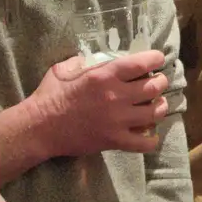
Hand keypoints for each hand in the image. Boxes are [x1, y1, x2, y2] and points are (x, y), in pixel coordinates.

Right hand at [22, 51, 169, 157]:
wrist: (40, 127)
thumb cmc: (49, 95)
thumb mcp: (65, 68)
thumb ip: (85, 61)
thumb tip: (100, 59)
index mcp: (104, 76)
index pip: (141, 63)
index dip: (155, 59)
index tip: (158, 60)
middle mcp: (115, 96)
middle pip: (153, 87)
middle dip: (160, 82)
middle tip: (158, 82)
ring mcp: (117, 120)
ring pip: (154, 113)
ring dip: (160, 106)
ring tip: (159, 104)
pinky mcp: (114, 140)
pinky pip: (143, 143)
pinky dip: (151, 139)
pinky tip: (151, 135)